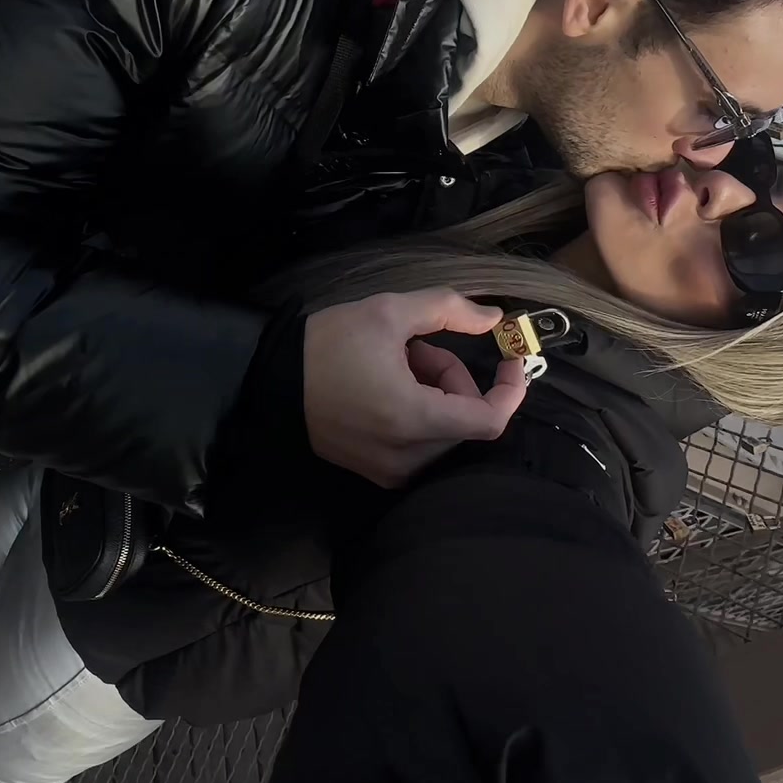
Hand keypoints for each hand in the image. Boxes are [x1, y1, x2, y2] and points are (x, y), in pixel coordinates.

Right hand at [304, 290, 527, 488]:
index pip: (490, 420)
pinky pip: (419, 445)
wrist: (270, 380)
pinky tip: (386, 386)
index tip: (511, 360)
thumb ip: (450, 309)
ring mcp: (390, 471)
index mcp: (414, 419)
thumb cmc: (328, 344)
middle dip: (454, 378)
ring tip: (397, 363)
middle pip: (464, 419)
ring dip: (436, 393)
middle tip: (420, 346)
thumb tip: (495, 318)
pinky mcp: (375, 473)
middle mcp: (407, 457)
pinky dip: (418, 413)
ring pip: (443, 431)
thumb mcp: (389, 311)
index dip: (510, 389)